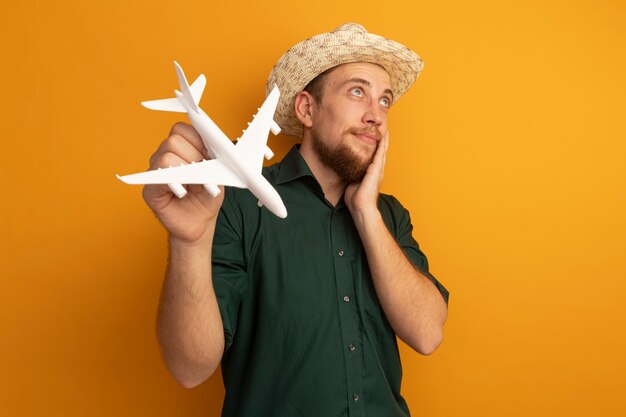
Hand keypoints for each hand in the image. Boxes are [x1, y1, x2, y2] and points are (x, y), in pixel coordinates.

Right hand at [142, 122, 223, 243]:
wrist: (200, 224)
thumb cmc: (207, 198)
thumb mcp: (219, 175)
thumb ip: (216, 159)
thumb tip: (216, 148)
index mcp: (181, 149)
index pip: (181, 129)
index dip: (197, 138)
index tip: (209, 152)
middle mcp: (164, 156)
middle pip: (173, 141)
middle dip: (194, 156)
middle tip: (203, 173)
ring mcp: (154, 172)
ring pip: (166, 157)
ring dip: (187, 171)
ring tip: (196, 186)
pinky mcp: (149, 190)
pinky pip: (158, 178)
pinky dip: (175, 182)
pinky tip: (184, 192)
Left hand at [345, 131, 388, 219]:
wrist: (361, 207)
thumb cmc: (356, 199)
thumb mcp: (353, 183)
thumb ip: (353, 175)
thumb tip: (348, 170)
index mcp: (373, 174)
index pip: (376, 158)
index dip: (378, 149)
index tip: (377, 140)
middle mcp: (377, 171)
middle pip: (382, 153)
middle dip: (383, 142)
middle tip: (385, 131)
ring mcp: (378, 170)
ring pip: (382, 152)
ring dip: (385, 141)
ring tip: (386, 131)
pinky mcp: (376, 170)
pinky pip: (380, 154)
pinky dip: (382, 145)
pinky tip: (383, 137)